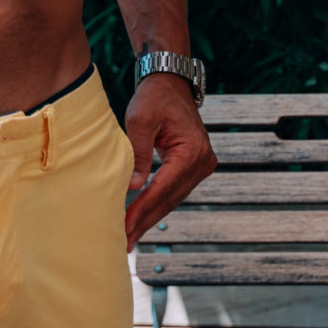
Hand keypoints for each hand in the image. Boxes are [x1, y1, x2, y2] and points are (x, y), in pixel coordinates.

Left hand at [123, 73, 217, 247]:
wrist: (171, 85)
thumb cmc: (154, 99)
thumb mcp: (140, 122)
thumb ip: (138, 155)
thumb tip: (132, 188)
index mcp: (192, 151)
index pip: (163, 188)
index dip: (143, 209)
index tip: (124, 227)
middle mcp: (203, 161)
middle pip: (170, 198)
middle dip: (146, 220)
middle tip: (124, 242)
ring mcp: (202, 165)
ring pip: (173, 198)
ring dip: (151, 216)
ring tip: (129, 236)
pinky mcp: (195, 167)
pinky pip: (174, 191)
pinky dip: (157, 204)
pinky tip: (141, 218)